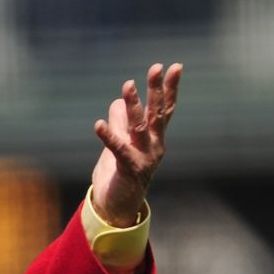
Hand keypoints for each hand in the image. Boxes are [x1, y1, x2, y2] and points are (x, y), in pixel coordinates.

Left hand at [90, 62, 182, 226]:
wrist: (117, 207)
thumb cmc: (120, 173)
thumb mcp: (121, 143)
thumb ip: (121, 123)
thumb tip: (118, 102)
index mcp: (154, 138)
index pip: (164, 109)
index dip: (169, 88)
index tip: (175, 67)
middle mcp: (154, 145)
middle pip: (157, 113)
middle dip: (157, 89)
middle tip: (157, 67)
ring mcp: (144, 157)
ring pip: (139, 127)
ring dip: (133, 105)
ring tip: (127, 85)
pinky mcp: (128, 168)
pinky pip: (117, 149)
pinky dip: (108, 136)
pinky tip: (98, 124)